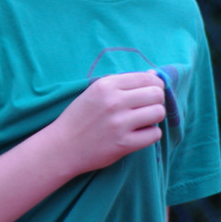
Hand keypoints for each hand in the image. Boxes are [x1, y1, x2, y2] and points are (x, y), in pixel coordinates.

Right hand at [48, 71, 166, 174]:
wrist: (62, 147)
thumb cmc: (79, 117)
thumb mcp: (95, 92)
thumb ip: (123, 83)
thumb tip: (154, 75)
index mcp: (106, 85)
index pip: (147, 78)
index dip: (155, 84)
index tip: (151, 92)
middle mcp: (114, 101)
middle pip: (157, 94)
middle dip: (157, 100)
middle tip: (146, 108)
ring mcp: (119, 123)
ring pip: (158, 112)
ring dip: (155, 117)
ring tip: (143, 121)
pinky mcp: (124, 144)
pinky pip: (154, 134)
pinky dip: (150, 134)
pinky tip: (139, 134)